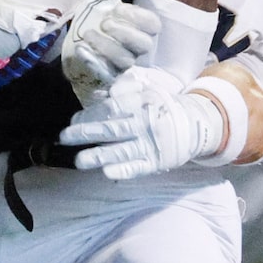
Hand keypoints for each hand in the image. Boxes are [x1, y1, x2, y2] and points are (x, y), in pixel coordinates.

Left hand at [59, 65, 230, 180]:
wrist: (197, 123)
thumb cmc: (163, 106)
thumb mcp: (148, 90)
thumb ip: (125, 90)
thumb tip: (102, 95)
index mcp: (143, 103)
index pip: (112, 108)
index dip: (90, 114)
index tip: (73, 121)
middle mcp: (145, 123)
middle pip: (112, 129)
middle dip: (86, 133)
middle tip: (65, 137)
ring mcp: (151, 144)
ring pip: (122, 150)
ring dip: (99, 156)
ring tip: (80, 161)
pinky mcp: (156, 162)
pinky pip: (138, 167)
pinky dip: (123, 170)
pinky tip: (107, 172)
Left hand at [61, 0, 159, 100]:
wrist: (73, 51)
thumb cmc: (92, 24)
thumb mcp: (98, 2)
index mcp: (136, 28)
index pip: (153, 25)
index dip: (138, 17)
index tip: (118, 8)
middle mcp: (133, 49)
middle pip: (144, 45)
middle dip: (126, 32)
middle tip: (105, 22)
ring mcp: (120, 65)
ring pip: (125, 60)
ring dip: (107, 45)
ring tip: (88, 33)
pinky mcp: (105, 77)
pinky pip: (106, 74)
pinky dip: (93, 61)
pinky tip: (81, 49)